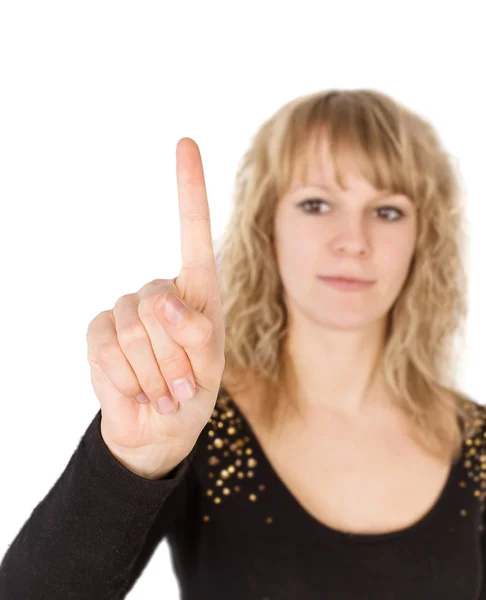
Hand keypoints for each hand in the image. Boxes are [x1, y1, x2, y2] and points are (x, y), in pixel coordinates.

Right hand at [86, 138, 224, 478]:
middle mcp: (159, 293)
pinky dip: (126, 380)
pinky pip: (106, 348)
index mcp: (196, 291)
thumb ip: (196, 334)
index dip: (189, 188)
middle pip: (159, 303)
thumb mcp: (208, 367)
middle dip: (175, 355)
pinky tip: (135, 389)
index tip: (185, 142)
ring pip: (134, 330)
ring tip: (162, 390)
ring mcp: (124, 311)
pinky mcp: (98, 332)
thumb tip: (163, 302)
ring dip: (153, 373)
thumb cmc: (190, 393)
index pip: (192, 231)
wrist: (156, 428)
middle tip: (182, 383)